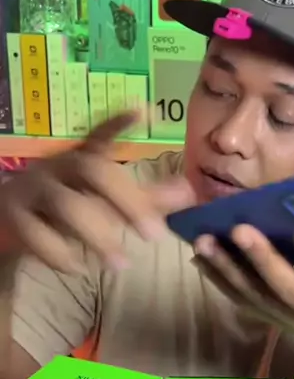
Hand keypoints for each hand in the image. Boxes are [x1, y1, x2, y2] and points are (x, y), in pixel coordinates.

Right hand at [0, 113, 194, 272]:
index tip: (144, 110)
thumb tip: (189, 191)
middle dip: (127, 201)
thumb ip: (146, 199)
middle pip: (93, 170)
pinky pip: (36, 232)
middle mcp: (58, 167)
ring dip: (98, 235)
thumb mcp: (103, 202)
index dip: (119, 123)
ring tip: (122, 264)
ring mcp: (33, 189)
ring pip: (66, 204)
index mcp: (81, 159)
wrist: (6, 221)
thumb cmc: (63, 208)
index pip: (101, 136)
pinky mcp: (14, 216)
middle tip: (155, 235)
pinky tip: (78, 269)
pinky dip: (58, 253)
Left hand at [193, 224, 293, 340]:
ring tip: (206, 241)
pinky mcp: (270, 320)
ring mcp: (292, 321)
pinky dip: (219, 279)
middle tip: (241, 230)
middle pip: (290, 291)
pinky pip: (241, 300)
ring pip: (258, 297)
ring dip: (229, 269)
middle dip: (264, 260)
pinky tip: (201, 257)